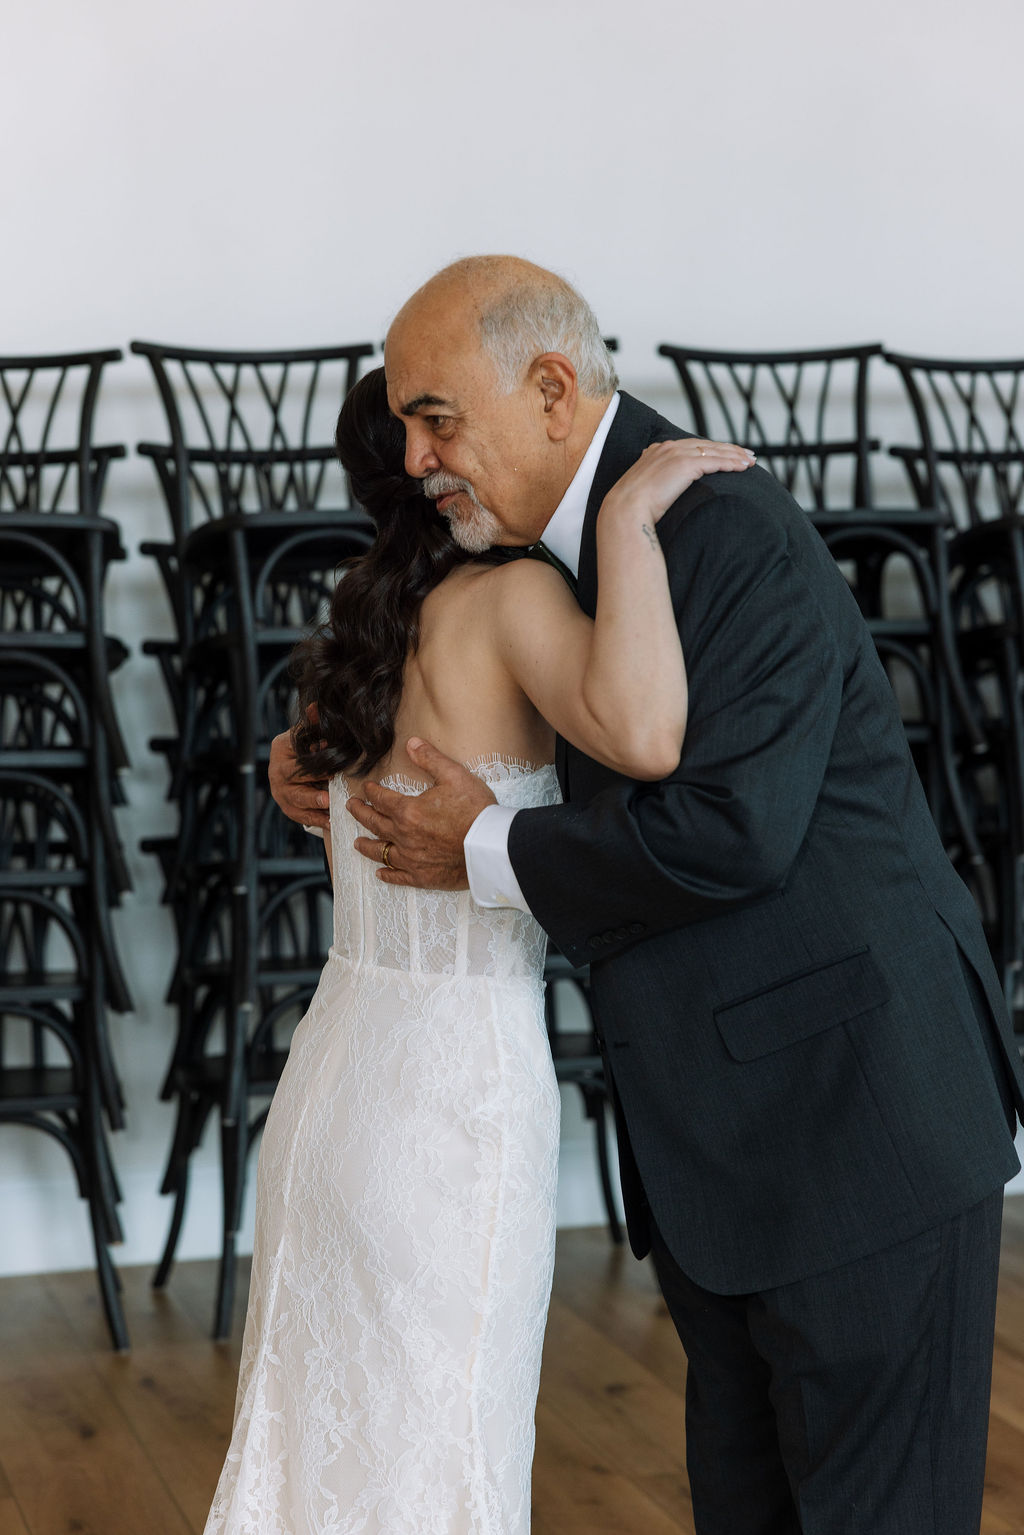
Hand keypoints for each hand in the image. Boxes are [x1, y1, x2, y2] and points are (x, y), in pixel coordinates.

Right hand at [268, 728, 329, 829]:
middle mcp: (276, 770)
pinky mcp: (287, 806)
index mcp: (281, 748)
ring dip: (313, 806)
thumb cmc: (306, 748)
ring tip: (328, 809)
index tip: (332, 768)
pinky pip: (300, 815)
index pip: (297, 756)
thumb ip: (313, 723)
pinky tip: (330, 822)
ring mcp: (280, 791)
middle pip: (294, 780)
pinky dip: (316, 819)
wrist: (296, 763)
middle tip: (327, 796)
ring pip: (295, 800)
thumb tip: (315, 707)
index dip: (314, 763)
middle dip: (312, 787)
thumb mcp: (308, 734)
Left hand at [347, 738, 496, 888]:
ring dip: (367, 846)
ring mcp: (411, 859)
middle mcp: (403, 836)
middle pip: (374, 823)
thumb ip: (430, 759)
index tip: (366, 788)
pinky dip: (387, 875)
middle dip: (360, 813)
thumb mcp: (454, 775)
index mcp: (408, 811)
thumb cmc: (476, 810)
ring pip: (381, 852)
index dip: (371, 792)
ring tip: (357, 842)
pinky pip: (398, 877)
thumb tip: (411, 743)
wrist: (492, 846)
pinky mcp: (422, 877)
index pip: (382, 799)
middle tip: (351, 808)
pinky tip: (380, 873)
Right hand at [602, 438, 755, 524]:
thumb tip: (662, 490)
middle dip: (729, 449)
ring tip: (750, 461)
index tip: (726, 454)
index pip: (692, 446)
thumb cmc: (632, 507)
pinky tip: (743, 467)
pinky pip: (715, 461)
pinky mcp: (685, 465)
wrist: (625, 510)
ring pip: (714, 451)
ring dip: (735, 455)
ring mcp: (677, 454)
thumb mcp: (644, 489)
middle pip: (707, 445)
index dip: (712, 449)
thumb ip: (655, 482)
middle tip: (747, 454)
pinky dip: (731, 463)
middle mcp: (668, 447)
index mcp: (657, 451)